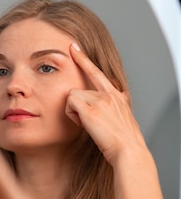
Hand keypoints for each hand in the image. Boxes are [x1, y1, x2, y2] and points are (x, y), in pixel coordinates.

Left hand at [65, 43, 145, 164]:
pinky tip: (83, 125)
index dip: (85, 60)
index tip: (75, 48)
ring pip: (73, 96)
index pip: (98, 74)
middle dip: (77, 84)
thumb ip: (117, 106)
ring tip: (86, 124)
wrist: (129, 150)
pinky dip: (72, 115)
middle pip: (81, 87)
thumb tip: (115, 101)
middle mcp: (110, 94)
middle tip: (72, 58)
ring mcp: (100, 100)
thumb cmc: (124, 141)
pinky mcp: (91, 109)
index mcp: (117, 96)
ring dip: (74, 111)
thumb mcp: (123, 118)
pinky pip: (70, 104)